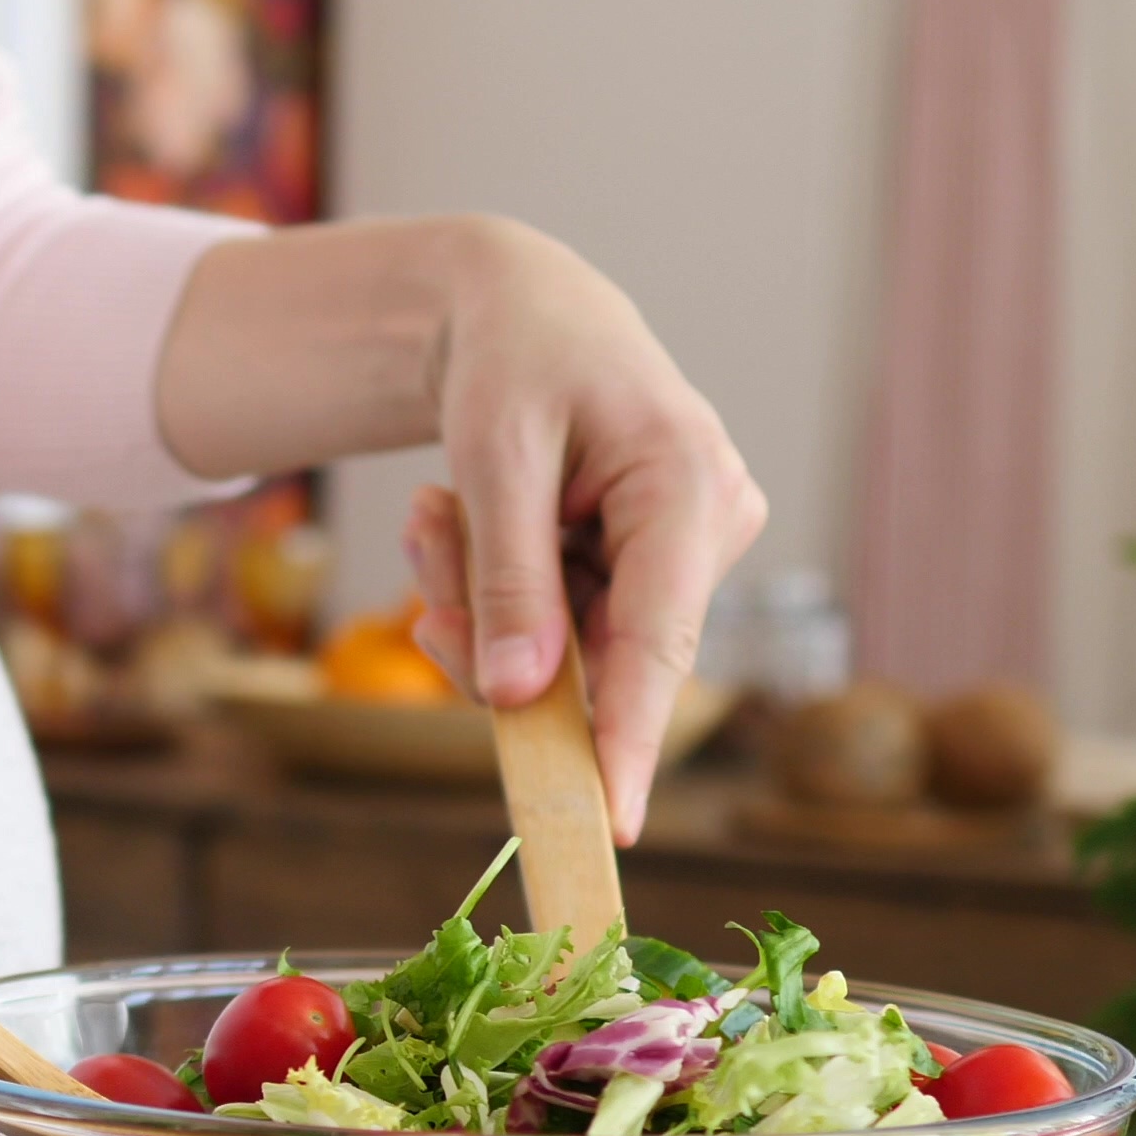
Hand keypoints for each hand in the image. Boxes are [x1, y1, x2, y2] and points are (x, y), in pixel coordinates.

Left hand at [395, 219, 762, 843]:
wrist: (523, 310)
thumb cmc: (516, 358)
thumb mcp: (494, 457)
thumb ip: (509, 579)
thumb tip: (515, 696)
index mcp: (689, 486)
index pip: (658, 643)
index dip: (629, 742)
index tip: (609, 825)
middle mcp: (710, 526)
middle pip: (599, 658)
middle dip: (492, 629)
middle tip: (426, 547)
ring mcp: (685, 552)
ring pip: (566, 650)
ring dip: (480, 599)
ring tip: (439, 513)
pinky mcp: (651, 568)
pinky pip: (561, 626)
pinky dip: (498, 592)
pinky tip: (465, 523)